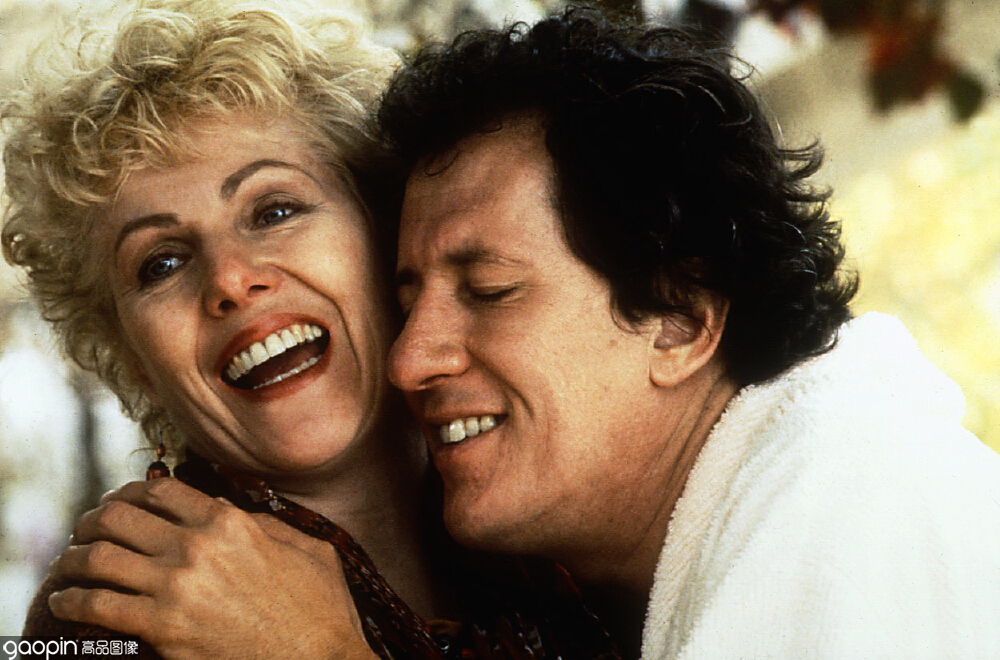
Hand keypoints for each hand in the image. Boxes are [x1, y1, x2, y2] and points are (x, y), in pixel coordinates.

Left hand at [48, 478, 376, 659]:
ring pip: (97, 557)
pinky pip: (96, 606)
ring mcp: (176, 588)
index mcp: (229, 522)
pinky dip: (71, 599)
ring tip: (70, 565)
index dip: (130, 492)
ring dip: (74, 558)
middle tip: (86, 530)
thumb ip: (263, 523)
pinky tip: (66, 601)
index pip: (159, 491)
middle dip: (93, 520)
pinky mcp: (161, 630)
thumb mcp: (306, 548)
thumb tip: (224, 509)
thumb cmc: (320, 607)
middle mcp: (197, 547)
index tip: (121, 502)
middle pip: (117, 516)